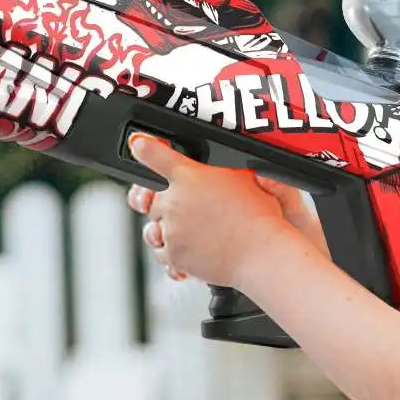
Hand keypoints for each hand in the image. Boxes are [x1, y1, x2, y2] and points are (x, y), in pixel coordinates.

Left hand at [126, 166, 328, 269]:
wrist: (261, 253)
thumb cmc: (258, 216)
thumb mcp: (243, 175)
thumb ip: (220, 165)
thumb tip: (214, 159)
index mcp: (189, 176)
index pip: (155, 155)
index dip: (144, 148)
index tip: (138, 144)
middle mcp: (175, 201)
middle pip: (154, 199)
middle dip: (169, 204)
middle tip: (193, 211)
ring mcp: (172, 229)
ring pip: (155, 227)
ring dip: (168, 229)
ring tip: (193, 232)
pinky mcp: (173, 254)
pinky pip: (162, 252)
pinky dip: (175, 251)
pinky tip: (194, 248)